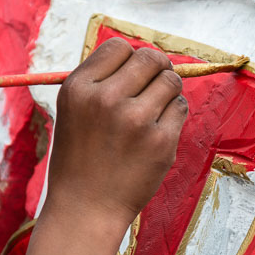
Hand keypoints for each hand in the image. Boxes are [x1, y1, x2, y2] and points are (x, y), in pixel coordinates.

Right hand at [46, 37, 187, 227]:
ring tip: (154, 110)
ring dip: (167, 90)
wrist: (86, 208)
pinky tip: (157, 130)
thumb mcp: (74, 110)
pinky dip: (173, 114)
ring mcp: (135, 120)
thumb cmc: (81, 157)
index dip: (129, 58)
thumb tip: (145, 57)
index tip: (131, 74)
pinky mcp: (160, 141)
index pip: (118, 46)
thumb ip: (101, 80)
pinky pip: (180, 107)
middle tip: (153, 85)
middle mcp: (105, 99)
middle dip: (156, 68)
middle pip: (149, 58)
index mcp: (78, 88)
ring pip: (171, 80)